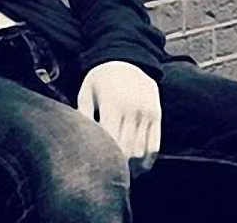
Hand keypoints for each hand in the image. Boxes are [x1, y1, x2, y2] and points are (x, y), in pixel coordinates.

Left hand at [77, 61, 161, 175]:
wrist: (127, 58)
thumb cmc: (100, 78)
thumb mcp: (86, 92)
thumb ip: (82, 117)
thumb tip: (78, 144)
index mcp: (112, 104)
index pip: (110, 142)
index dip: (104, 160)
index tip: (96, 171)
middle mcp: (132, 109)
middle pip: (126, 150)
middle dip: (118, 168)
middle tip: (107, 178)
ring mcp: (147, 113)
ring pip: (141, 152)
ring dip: (132, 169)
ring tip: (122, 176)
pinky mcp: (157, 115)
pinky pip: (155, 146)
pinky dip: (147, 161)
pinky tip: (138, 169)